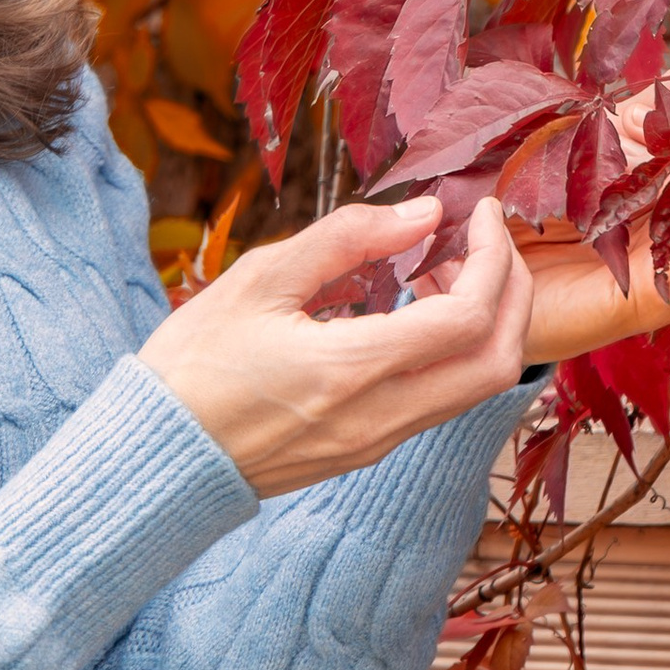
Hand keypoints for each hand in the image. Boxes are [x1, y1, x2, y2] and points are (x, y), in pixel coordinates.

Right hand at [140, 194, 533, 498]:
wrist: (155, 458)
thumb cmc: (193, 361)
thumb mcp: (258, 280)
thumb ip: (346, 240)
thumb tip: (422, 213)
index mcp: (351, 369)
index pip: (467, 316)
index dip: (491, 256)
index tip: (480, 212)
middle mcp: (379, 417)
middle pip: (497, 362)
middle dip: (514, 291)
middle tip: (489, 238)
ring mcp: (378, 441)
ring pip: (477, 387)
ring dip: (488, 323)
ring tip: (447, 267)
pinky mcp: (367, 450)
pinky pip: (441, 400)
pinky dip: (455, 350)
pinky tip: (417, 308)